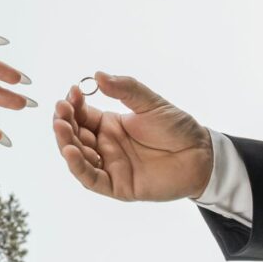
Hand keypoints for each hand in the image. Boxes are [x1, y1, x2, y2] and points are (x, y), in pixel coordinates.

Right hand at [52, 72, 212, 200]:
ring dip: (65, 142)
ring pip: (77, 157)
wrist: (201, 155)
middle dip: (64, 122)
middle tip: (61, 110)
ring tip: (61, 126)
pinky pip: (91, 179)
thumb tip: (97, 76)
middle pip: (74, 135)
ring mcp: (110, 166)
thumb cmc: (177, 128)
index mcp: (109, 125)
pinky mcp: (117, 186)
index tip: (71, 93)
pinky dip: (78, 166)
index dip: (72, 105)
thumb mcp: (150, 103)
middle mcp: (104, 146)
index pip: (80, 115)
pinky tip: (70, 151)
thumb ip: (126, 89)